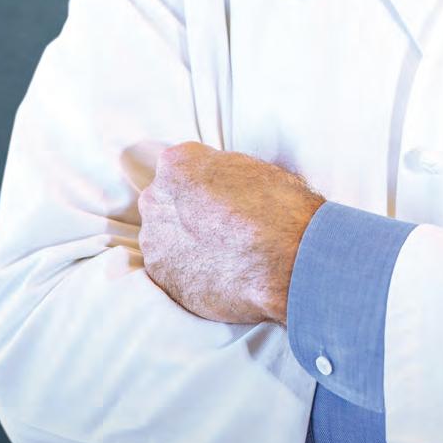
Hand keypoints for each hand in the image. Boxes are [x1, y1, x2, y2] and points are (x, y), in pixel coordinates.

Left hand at [137, 141, 324, 325]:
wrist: (288, 259)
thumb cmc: (279, 208)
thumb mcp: (249, 167)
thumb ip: (216, 173)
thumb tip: (215, 186)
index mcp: (176, 164)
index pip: (180, 171)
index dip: (204, 187)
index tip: (221, 201)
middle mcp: (156, 198)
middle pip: (165, 204)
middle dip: (187, 216)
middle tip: (222, 230)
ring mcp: (155, 240)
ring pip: (165, 240)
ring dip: (185, 247)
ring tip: (223, 256)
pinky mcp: (162, 278)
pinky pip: (171, 272)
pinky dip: (190, 274)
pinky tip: (219, 275)